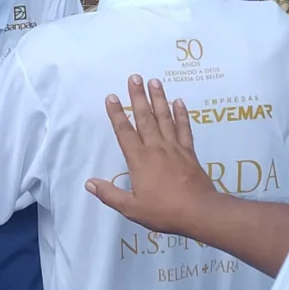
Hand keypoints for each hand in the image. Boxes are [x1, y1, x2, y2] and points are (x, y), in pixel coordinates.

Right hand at [83, 78, 221, 237]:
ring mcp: (174, 148)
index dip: (117, 114)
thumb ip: (110, 194)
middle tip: (135, 77)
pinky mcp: (189, 152)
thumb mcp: (132, 208)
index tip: (111, 97)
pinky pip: (184, 129)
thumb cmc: (164, 211)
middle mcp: (156, 148)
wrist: (199, 212)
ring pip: (164, 118)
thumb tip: (89, 183)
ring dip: (159, 99)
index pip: (124, 132)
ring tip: (154, 81)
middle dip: (138, 97)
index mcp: (139, 160)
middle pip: (145, 118)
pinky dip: (181, 114)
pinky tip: (179, 102)